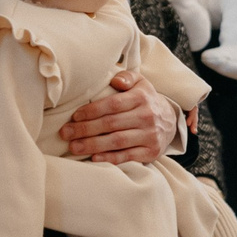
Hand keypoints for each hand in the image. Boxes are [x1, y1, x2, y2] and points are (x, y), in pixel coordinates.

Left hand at [62, 69, 178, 165]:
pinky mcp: (151, 152)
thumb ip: (127, 77)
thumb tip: (115, 81)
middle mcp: (147, 116)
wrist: (170, 121)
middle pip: (111, 124)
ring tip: (73, 147)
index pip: (113, 104)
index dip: (91, 111)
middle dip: (85, 129)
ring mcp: (150, 135)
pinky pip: (128, 156)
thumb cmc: (146, 100)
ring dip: (93, 145)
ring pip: (117, 141)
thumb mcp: (140, 83)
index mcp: (141, 97)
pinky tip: (94, 158)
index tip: (73, 116)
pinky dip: (110, 158)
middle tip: (65, 133)